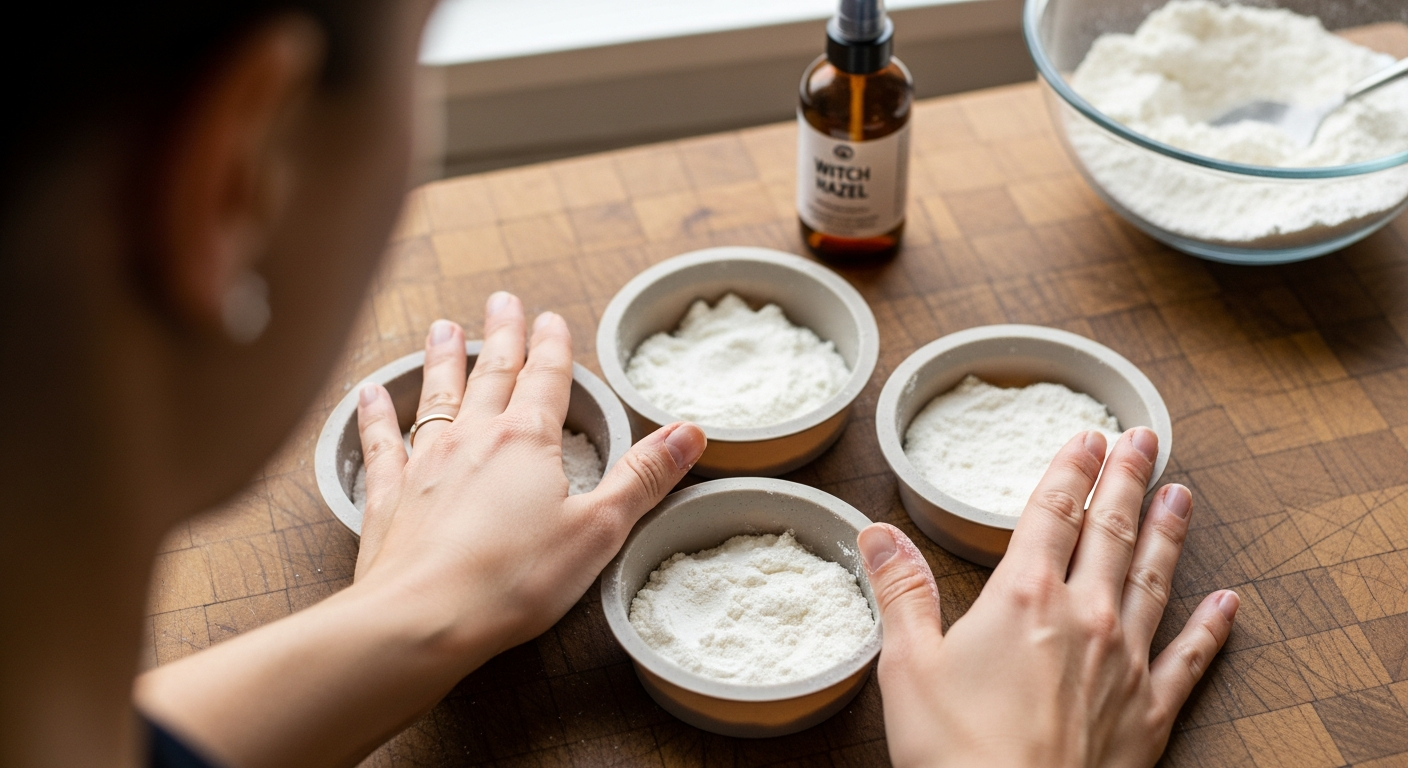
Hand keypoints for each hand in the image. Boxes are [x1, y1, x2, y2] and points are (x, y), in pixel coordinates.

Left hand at [135, 293, 706, 767]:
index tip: (552, 318)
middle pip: (492, 375)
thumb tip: (689, 432)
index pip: (546, 380)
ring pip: (437, 397)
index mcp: (528, 442)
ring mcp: (425, 464)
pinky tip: (369, 394)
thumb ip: (642, 478)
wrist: (423, 619)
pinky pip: (382, 444)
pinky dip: (375, 416)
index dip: (553, 347)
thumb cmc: (515, 579)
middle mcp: (474, 439)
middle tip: (503, 301)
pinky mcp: (389, 498)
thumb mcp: (598, 530)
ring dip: (443, 361)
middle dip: (502, 337)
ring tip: (443, 329)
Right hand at [860, 428, 1237, 767]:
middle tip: (1144, 439)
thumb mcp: (907, 666)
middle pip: (1112, 531)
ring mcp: (1126, 662)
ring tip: (1182, 494)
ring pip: (1156, 579)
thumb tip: (877, 534)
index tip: (1088, 437)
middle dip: (1128, 479)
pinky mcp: (1151, 712)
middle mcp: (1086, 615)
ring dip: (1169, 531)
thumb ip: (900, 592)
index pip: (1054, 512)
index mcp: (1024, 596)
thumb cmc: (954, 751)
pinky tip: (1230, 603)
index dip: (1072, 469)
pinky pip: (1191, 658)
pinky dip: (1212, 628)